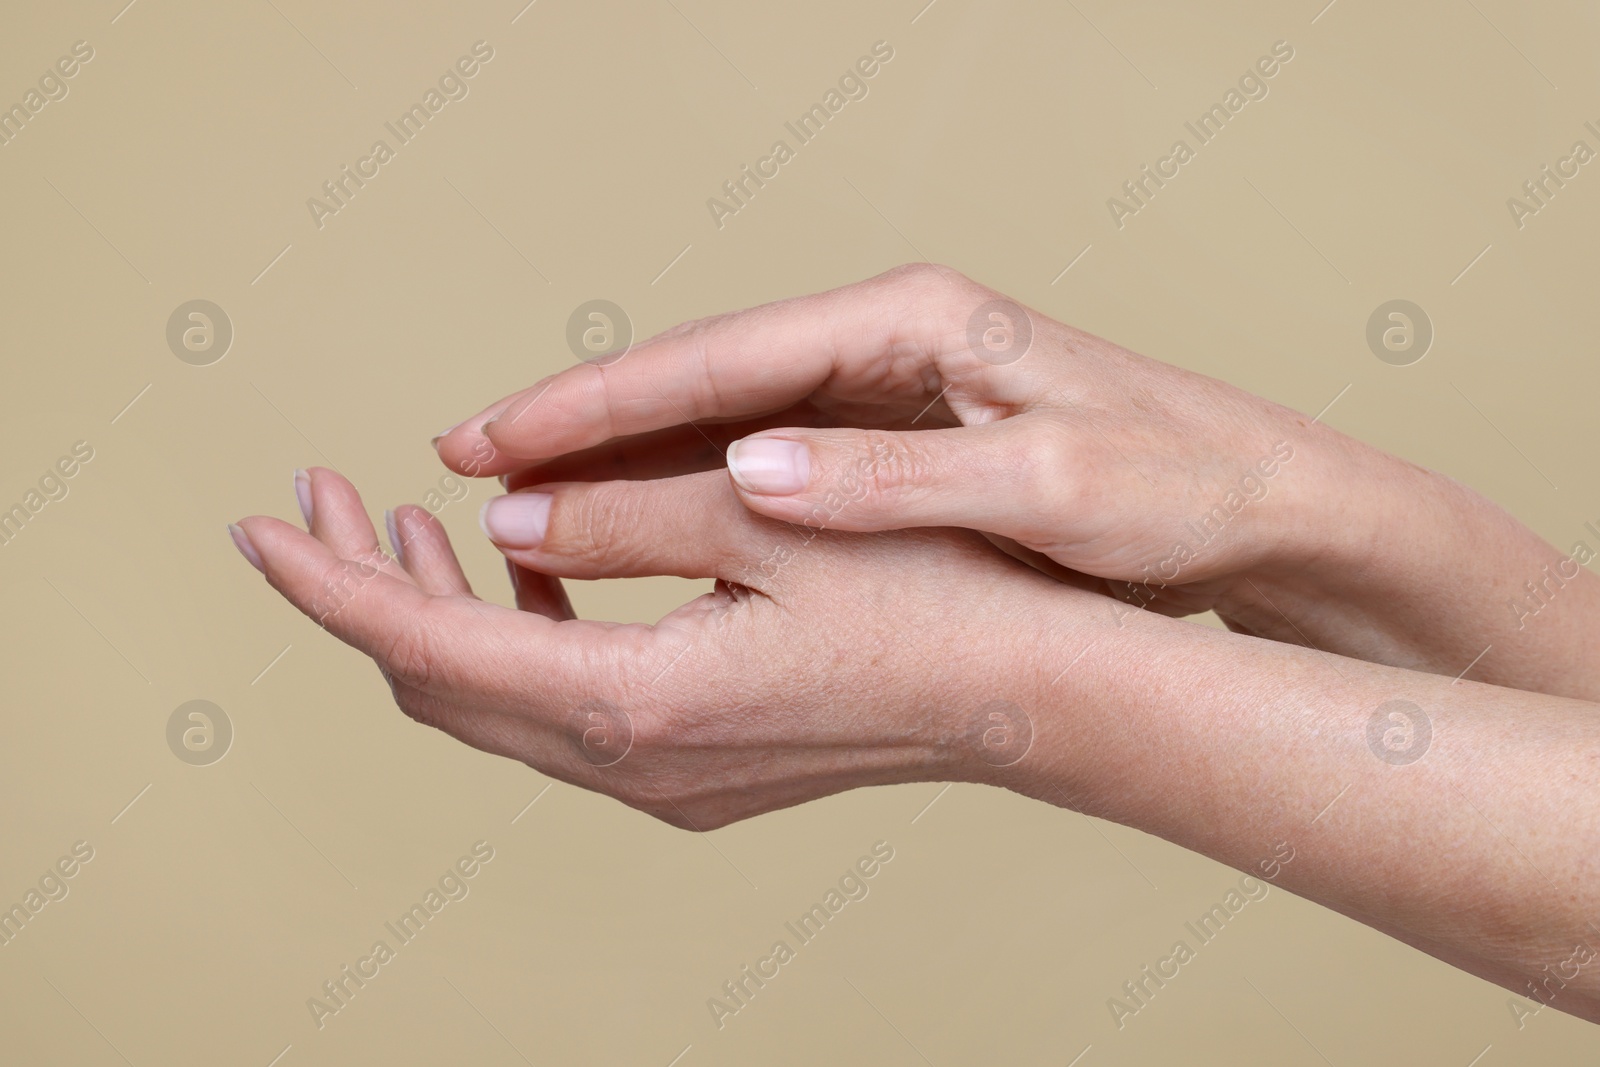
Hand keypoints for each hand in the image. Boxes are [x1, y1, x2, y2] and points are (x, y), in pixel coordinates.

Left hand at [228, 467, 1079, 827]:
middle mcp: (634, 763)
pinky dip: (518, 642)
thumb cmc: (934, 602)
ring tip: (412, 526)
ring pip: (494, 707)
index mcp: (636, 702)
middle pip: (438, 687)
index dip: (332, 583)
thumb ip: (618, 518)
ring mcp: (664, 781)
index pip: (425, 646)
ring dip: (439, 618)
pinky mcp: (697, 771)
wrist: (1036, 696)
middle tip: (326, 503)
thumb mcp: (769, 522)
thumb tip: (503, 520)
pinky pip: (562, 714)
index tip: (263, 528)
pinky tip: (534, 573)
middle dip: (367, 593)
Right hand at [435, 264, 1599, 699]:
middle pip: (699, 378)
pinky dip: (689, 495)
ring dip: (620, 464)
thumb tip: (743, 473)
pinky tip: (633, 532)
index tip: (493, 441)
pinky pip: (762, 463)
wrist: (1263, 513)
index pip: (719, 357)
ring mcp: (886, 389)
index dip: (595, 404)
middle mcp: (885, 339)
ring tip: (517, 509)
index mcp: (912, 320)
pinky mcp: (896, 442)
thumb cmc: (1177, 488)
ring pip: (719, 422)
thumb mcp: (1045, 486)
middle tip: (463, 468)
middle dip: (579, 426)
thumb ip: (892, 479)